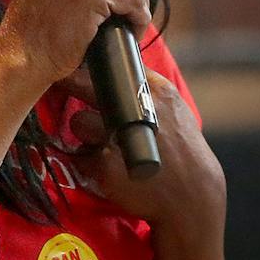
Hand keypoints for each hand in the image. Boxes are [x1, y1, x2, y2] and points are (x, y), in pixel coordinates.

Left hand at [63, 69, 224, 237]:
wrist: (194, 197)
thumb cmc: (184, 151)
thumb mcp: (177, 110)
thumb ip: (150, 86)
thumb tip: (123, 62)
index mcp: (155, 92)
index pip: (114, 66)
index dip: (95, 68)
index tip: (83, 70)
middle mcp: (135, 110)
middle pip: (85, 85)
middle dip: (73, 86)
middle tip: (66, 88)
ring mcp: (118, 138)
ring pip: (78, 122)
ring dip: (84, 133)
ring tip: (102, 144)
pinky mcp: (106, 166)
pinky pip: (81, 156)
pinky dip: (89, 163)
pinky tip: (109, 168)